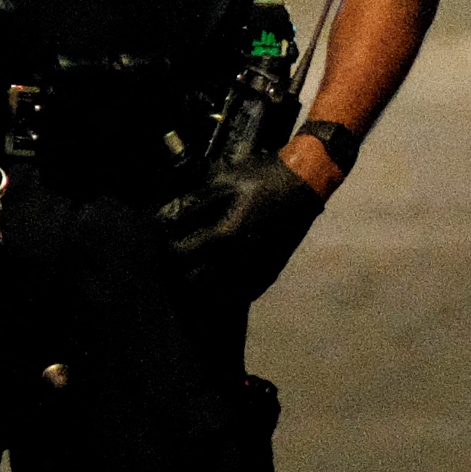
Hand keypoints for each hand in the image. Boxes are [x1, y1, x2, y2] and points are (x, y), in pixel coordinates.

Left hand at [159, 151, 325, 301]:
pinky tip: (221, 281)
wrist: (305, 182)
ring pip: (221, 293)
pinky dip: (230, 291)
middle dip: (182, 271)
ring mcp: (261, 266)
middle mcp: (244, 257)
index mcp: (228, 234)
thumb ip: (195, 201)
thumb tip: (165, 215)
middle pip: (197, 280)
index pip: (183, 254)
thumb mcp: (223, 180)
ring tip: (196, 271)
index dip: (168, 249)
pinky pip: (247, 292)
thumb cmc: (263, 177)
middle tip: (177, 259)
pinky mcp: (274, 268)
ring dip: (204, 285)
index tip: (164, 242)